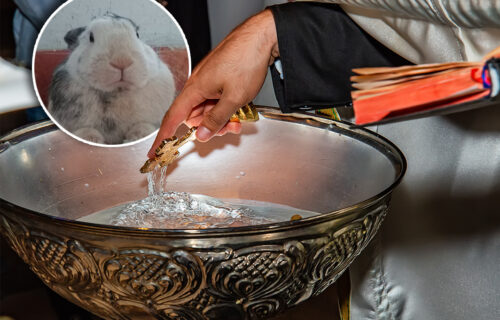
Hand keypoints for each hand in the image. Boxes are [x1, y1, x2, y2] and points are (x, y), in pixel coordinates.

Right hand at [148, 9, 278, 157]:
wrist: (261, 37)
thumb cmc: (246, 60)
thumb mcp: (234, 98)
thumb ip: (216, 119)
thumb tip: (201, 134)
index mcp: (195, 88)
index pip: (173, 118)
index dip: (163, 137)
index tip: (154, 152)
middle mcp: (198, 84)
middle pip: (194, 116)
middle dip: (209, 127)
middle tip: (227, 129)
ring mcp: (209, 81)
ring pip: (208, 109)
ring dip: (221, 118)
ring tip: (238, 118)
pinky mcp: (219, 78)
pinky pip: (217, 99)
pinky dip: (226, 108)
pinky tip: (239, 109)